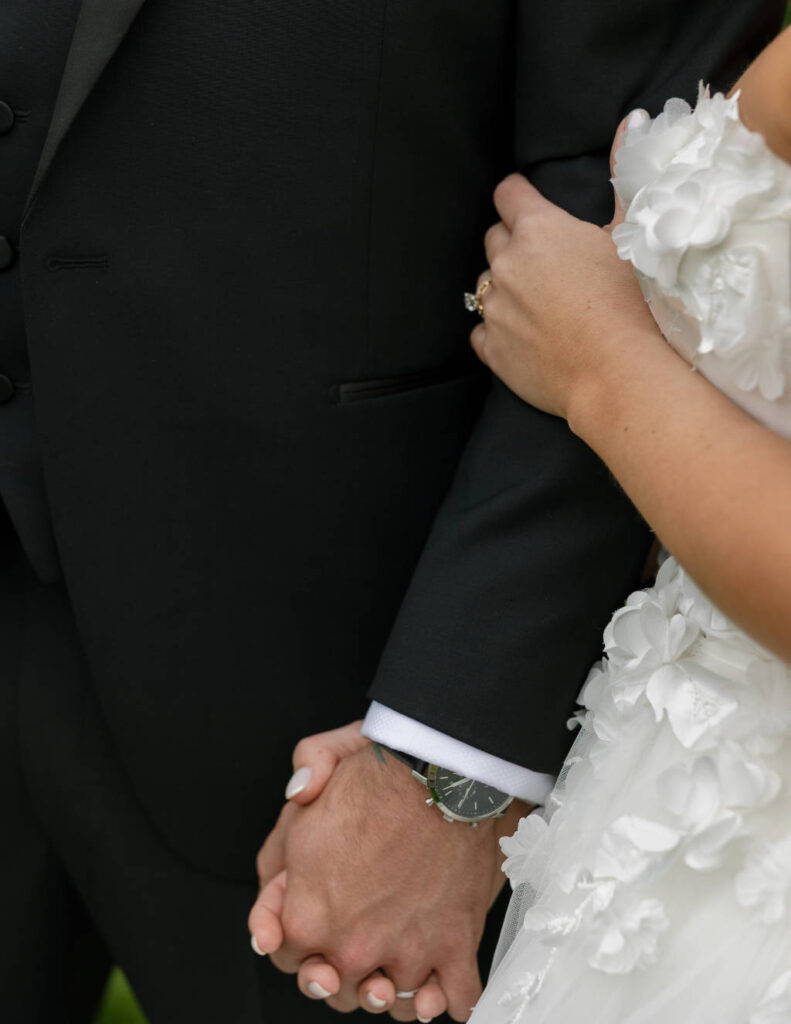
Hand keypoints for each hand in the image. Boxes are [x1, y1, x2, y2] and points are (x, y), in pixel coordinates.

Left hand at [250, 735, 527, 1020]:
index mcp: (306, 915)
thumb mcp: (317, 759)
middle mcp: (351, 948)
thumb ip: (299, 782)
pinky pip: (456, 1001)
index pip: (286, 957)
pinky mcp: (455, 947)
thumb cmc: (381, 770)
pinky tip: (440, 981)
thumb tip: (299, 795)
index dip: (296, 936)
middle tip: (359, 938)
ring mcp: (406, 953)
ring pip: (394, 1002)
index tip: (318, 916)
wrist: (445, 773)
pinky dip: (447, 997)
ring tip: (399, 960)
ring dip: (395, 987)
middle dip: (343, 969)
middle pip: (339, 989)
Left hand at [470, 119, 658, 425]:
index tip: (528, 206)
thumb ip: (622, 178)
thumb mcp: (632, 235)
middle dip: (514, 245)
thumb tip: (628, 122)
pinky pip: (481, 332)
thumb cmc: (632, 303)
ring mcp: (494, 309)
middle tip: (547, 264)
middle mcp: (505, 265)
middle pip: (494, 239)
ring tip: (541, 306)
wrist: (618, 375)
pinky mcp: (491, 350)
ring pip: (486, 287)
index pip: (507, 194)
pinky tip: (526, 337)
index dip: (518, 198)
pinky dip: (498, 332)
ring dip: (506, 290)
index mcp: (537, 230)